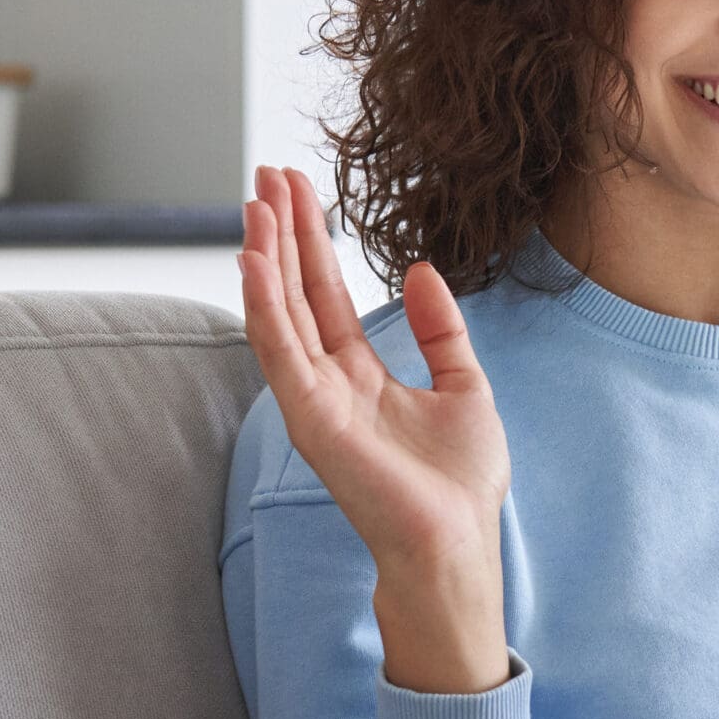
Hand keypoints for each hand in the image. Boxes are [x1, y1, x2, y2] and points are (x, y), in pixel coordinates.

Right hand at [238, 164, 511, 580]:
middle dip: (281, 234)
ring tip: (256, 202)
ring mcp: (314, 400)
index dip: (313, 242)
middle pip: (297, 292)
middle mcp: (329, 383)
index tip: (299, 190)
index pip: (327, 294)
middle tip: (265, 175)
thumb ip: (440, 330)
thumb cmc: (462, 484)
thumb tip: (421, 270)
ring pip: (279, 313)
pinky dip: (263, 304)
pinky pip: (278, 351)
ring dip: (265, 256)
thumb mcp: (464, 386)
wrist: (457, 543)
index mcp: (362, 375)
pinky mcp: (310, 419)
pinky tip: (254, 260)